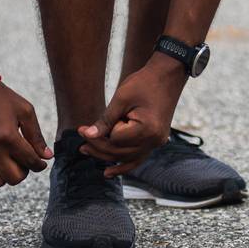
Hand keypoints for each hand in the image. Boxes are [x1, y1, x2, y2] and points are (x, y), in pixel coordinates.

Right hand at [0, 80, 50, 186]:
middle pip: (14, 178)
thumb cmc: (1, 97)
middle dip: (25, 171)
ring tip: (12, 160)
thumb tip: (46, 156)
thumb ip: (36, 136)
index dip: (40, 165)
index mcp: (8, 137)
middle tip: (26, 159)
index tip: (42, 162)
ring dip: (9, 174)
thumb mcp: (25, 111)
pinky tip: (0, 159)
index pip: (30, 162)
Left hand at [79, 55, 186, 176]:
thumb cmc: (144, 82)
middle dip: (98, 147)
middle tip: (80, 140)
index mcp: (146, 129)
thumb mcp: (121, 98)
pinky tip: (109, 172)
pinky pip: (138, 157)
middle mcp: (154, 140)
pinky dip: (124, 164)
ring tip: (86, 151)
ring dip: (107, 156)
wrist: (168, 75)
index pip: (114, 141)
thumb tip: (88, 135)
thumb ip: (105, 120)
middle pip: (119, 153)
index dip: (97, 136)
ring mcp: (157, 142)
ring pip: (127, 159)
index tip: (82, 128)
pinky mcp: (156, 140)